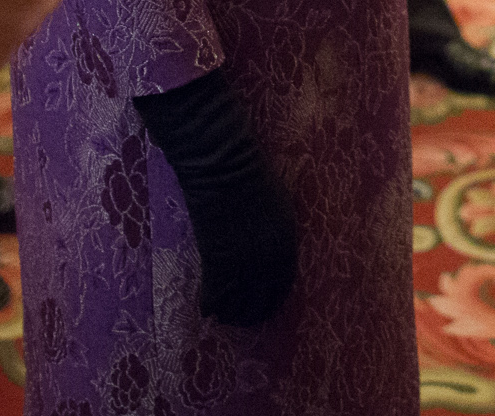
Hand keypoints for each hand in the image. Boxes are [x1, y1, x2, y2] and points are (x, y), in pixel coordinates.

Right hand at [194, 170, 299, 327]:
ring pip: (235, 306)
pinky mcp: (216, 264)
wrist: (228, 175)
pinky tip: (207, 308)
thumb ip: (279, 240)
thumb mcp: (281, 213)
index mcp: (287, 249)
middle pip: (260, 303)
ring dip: (229, 313)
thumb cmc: (258, 185)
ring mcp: (241, 266)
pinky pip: (214, 296)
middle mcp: (267, 264)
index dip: (271, 302)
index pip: (282, 288)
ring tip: (224, 316)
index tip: (263, 308)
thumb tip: (274, 259)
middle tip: (241, 319)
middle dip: (251, 314)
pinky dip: (210, 304)